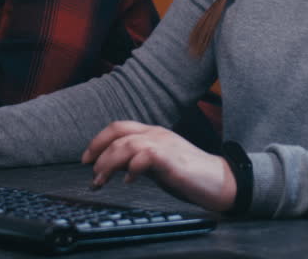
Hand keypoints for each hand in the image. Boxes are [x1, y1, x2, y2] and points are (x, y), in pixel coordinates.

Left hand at [81, 121, 234, 211]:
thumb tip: (116, 167)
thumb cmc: (191, 175)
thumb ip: (139, 161)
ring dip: (108, 162)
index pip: (120, 127)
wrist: (220, 181)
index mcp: (154, 133)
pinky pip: (144, 156)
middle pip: (118, 130)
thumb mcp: (158, 165)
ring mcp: (164, 144)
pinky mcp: (171, 158)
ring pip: (126, 143)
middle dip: (97, 148)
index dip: (98, 140)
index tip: (87, 158)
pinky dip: (131, 168)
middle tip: (88, 167)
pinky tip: (128, 181)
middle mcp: (157, 133)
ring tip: (101, 179)